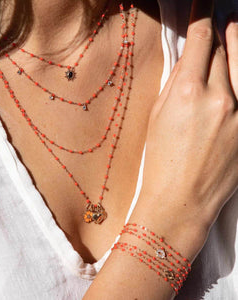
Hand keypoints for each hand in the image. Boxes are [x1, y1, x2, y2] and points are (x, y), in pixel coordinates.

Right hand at [137, 0, 237, 255]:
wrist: (181, 200)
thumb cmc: (159, 161)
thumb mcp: (157, 117)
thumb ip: (175, 85)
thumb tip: (188, 61)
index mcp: (187, 93)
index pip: (200, 41)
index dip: (201, 18)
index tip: (203, 7)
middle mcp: (220, 98)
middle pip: (224, 49)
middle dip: (221, 30)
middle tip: (220, 19)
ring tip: (234, 30)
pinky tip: (235, 73)